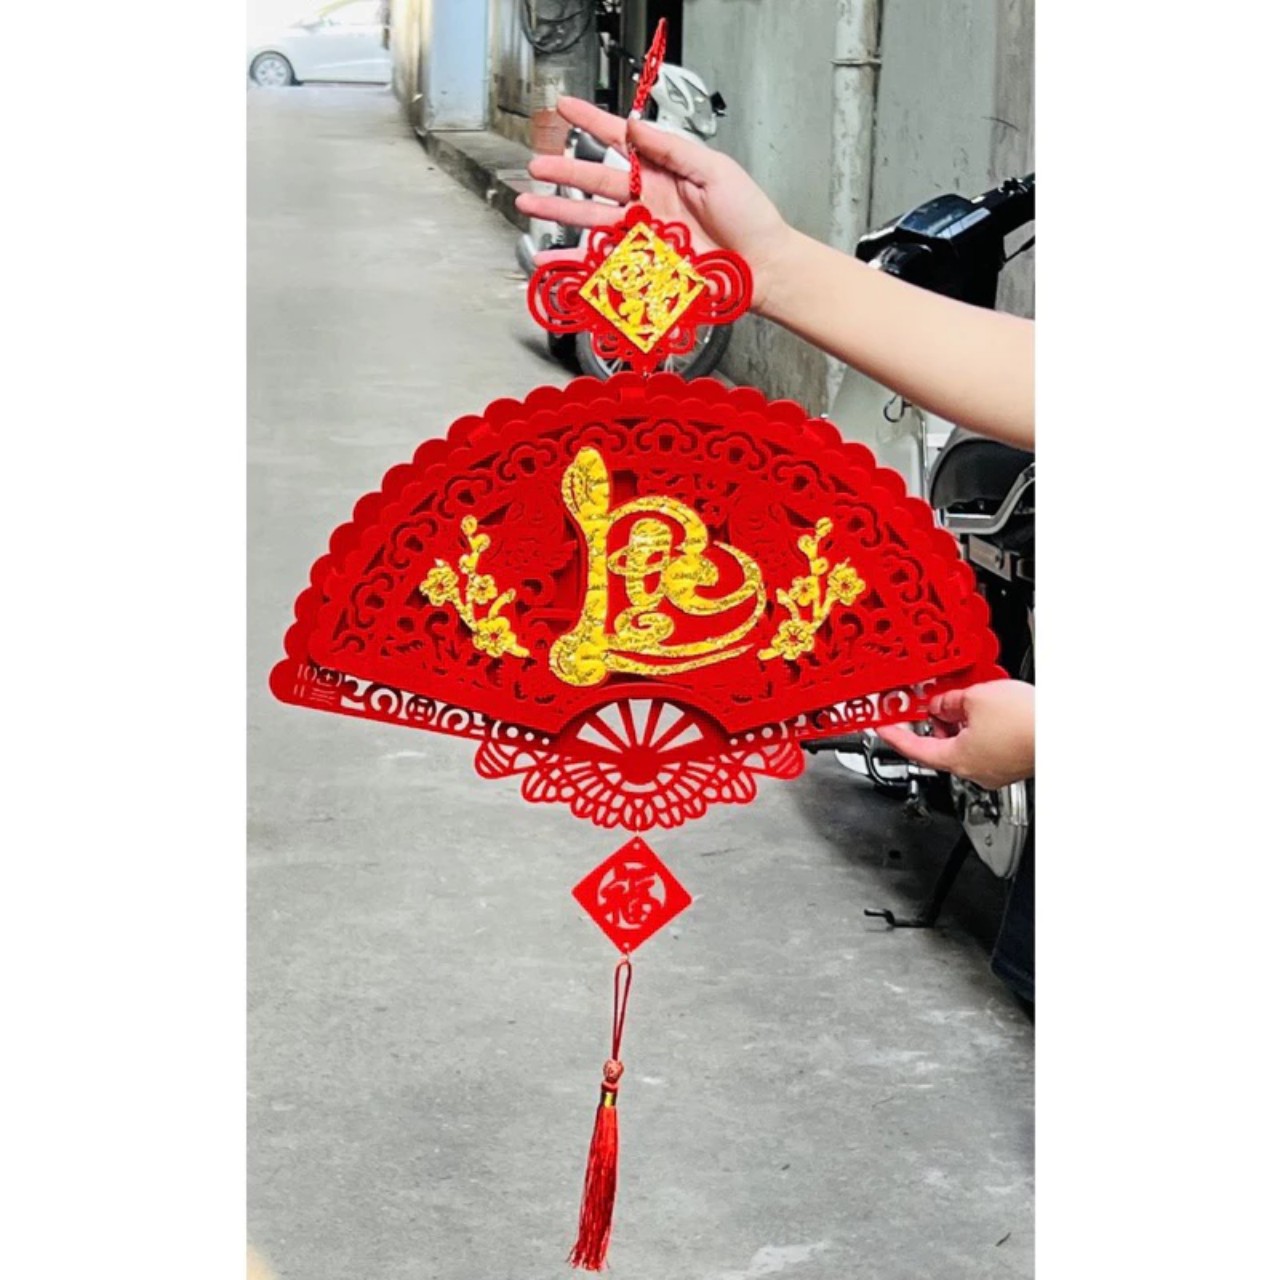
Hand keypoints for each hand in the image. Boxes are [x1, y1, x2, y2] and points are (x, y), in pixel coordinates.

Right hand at [514, 96, 794, 312]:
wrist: (760, 265)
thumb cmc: (748, 216)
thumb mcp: (713, 168)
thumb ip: (670, 148)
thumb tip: (636, 127)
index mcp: (663, 172)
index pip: (621, 140)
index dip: (591, 123)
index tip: (565, 108)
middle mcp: (648, 201)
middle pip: (595, 181)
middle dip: (563, 172)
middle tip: (535, 166)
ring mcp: (644, 233)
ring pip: (592, 219)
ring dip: (558, 213)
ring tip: (529, 205)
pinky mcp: (643, 264)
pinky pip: (603, 260)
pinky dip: (576, 262)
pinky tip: (554, 260)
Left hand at [877, 680, 1034, 791]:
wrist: (1067, 730)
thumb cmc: (1027, 722)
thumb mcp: (976, 697)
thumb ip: (949, 701)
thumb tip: (941, 704)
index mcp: (958, 760)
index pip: (915, 749)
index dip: (895, 736)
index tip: (883, 728)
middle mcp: (976, 771)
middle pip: (942, 746)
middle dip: (935, 722)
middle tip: (930, 702)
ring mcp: (997, 770)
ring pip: (967, 745)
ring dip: (961, 723)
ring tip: (967, 700)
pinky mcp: (1015, 762)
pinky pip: (988, 745)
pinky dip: (982, 728)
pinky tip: (991, 710)